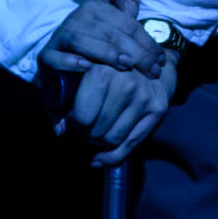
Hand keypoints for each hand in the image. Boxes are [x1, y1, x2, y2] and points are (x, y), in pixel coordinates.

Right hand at [38, 0, 163, 84]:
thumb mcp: (116, 25)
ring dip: (105, 52)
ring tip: (125, 65)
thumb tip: (132, 5)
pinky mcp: (45, 57)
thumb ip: (126, 6)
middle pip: (108, 31)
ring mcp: (59, 38)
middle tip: (152, 71)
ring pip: (81, 40)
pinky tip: (88, 68)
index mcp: (95, 8)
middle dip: (134, 51)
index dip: (147, 41)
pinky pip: (54, 57)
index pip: (126, 22)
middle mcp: (76, 19)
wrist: (62, 62)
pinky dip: (70, 62)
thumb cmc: (97, 45)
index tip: (161, 60)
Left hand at [66, 50, 177, 164]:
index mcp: (102, 71)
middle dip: (85, 135)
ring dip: (98, 144)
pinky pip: (131, 144)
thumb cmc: (103, 68)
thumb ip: (60, 101)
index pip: (83, 116)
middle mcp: (126, 83)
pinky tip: (100, 158)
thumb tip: (59, 132)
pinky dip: (112, 156)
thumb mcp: (77, 75)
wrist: (143, 60)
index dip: (74, 124)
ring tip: (93, 136)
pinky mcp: (158, 108)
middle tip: (82, 131)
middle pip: (98, 130)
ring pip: (113, 139)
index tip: (73, 121)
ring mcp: (144, 97)